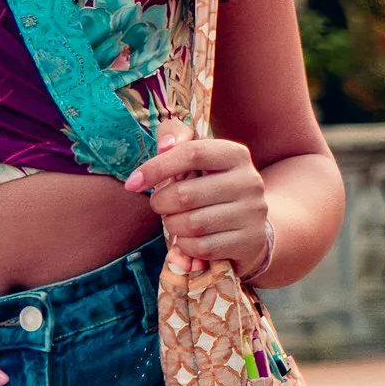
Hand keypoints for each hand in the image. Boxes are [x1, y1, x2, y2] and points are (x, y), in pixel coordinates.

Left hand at [125, 122, 272, 278]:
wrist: (250, 226)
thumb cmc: (212, 187)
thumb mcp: (198, 159)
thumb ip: (177, 138)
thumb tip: (164, 144)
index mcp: (236, 154)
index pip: (192, 153)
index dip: (156, 167)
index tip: (132, 183)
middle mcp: (250, 181)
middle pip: (185, 194)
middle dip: (161, 204)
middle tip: (161, 205)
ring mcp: (253, 213)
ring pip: (192, 224)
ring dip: (172, 226)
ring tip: (176, 222)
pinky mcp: (250, 241)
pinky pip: (202, 247)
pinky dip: (187, 246)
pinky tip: (190, 239)